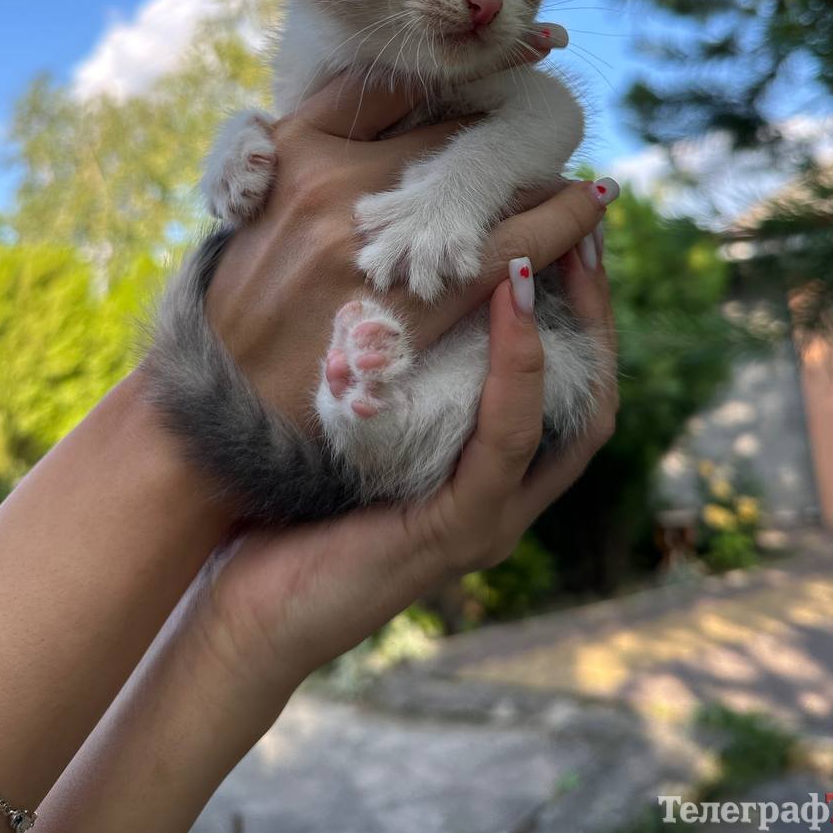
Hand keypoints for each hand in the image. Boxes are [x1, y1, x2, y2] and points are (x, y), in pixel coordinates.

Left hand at [193, 203, 617, 702]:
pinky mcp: (456, 534)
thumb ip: (389, 370)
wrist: (242, 610)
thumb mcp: (353, 420)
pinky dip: (516, 375)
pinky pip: (505, 446)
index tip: (561, 223)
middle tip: (580, 223)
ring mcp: (489, 519)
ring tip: (541, 250)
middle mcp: (505, 494)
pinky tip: (507, 312)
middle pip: (591, 395)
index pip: (566, 380)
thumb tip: (385, 272)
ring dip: (558, 327)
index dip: (576, 304)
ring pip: (567, 419)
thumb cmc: (285, 507)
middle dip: (591, 306)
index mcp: (487, 468)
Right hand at [204, 66, 611, 424]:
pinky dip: (561, 223)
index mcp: (297, 147)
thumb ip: (309, 146)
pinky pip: (513, 248)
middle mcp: (337, 181)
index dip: (459, 64)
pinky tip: (592, 203)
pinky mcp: (419, 302)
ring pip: (490, 183)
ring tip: (575, 161)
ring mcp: (379, 243)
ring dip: (540, 169)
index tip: (514, 49)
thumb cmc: (243, 298)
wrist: (224, 400)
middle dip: (505, 118)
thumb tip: (386, 109)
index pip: (395, 83)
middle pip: (452, 128)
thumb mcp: (253, 201)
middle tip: (550, 108)